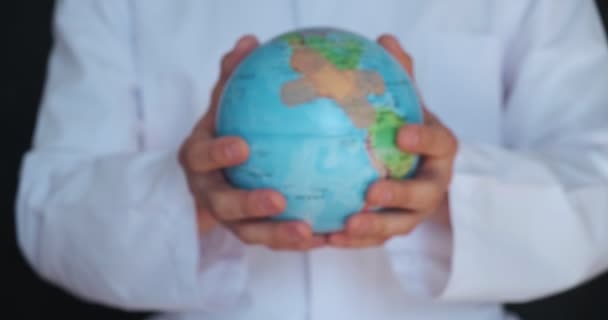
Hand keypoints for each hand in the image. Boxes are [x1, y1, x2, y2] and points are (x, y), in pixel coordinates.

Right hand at [179, 35, 326, 250]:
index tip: (242, 146)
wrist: (212, 173)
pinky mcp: (250, 233)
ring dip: (278, 236)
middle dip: (248, 206)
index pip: (200, 157)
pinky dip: (296, 242)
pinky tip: (328, 237)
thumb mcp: (223, 106)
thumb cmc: (223, 131)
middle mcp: (209, 193)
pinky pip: (273, 241)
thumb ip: (232, 79)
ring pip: (249, 233)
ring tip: (310, 234)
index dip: (217, 154)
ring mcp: (229, 219)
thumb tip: (248, 42)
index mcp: (198, 160)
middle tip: (278, 200)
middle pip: (223, 206)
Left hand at [328, 34, 457, 247]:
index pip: (440, 143)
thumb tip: (384, 40)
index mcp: (439, 151)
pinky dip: (354, 241)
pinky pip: (376, 240)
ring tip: (347, 224)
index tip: (402, 133)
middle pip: (423, 194)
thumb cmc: (408, 130)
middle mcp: (432, 185)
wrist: (418, 166)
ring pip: (399, 224)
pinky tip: (327, 237)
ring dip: (375, 228)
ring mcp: (415, 211)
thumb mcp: (407, 103)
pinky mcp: (395, 228)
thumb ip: (399, 76)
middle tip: (371, 191)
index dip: (425, 139)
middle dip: (400, 195)